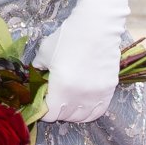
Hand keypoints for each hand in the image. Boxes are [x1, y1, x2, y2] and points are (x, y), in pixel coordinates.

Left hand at [36, 7, 121, 124]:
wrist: (97, 27)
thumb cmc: (68, 37)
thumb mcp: (45, 53)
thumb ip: (38, 69)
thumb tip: (37, 77)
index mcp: (62, 89)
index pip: (50, 115)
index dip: (44, 109)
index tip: (43, 100)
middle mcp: (80, 96)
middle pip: (65, 117)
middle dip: (57, 110)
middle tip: (54, 98)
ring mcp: (96, 94)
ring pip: (82, 117)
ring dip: (73, 113)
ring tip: (69, 102)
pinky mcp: (108, 89)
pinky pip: (99, 111)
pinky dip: (89, 111)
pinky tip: (84, 104)